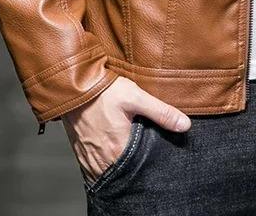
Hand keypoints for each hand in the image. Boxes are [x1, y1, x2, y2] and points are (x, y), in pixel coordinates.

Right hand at [62, 76, 191, 180]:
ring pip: (108, 170)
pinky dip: (103, 161)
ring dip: (117, 164)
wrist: (71, 84)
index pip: (139, 168)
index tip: (155, 157)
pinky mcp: (79, 149)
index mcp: (117, 149)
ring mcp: (88, 156)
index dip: (149, 163)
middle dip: (133, 165)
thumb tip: (184, 125)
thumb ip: (161, 112)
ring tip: (127, 152)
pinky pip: (94, 165)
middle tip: (141, 153)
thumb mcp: (136, 97)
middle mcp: (101, 159)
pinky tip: (110, 150)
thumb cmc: (103, 90)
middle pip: (123, 171)